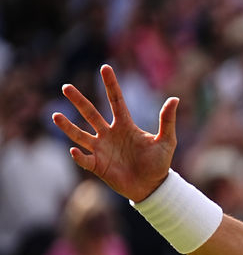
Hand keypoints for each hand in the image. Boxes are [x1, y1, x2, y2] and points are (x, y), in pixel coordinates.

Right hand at [52, 65, 178, 201]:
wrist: (152, 187)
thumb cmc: (159, 163)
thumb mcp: (166, 141)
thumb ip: (167, 121)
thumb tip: (175, 99)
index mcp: (125, 126)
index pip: (116, 101)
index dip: (111, 85)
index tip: (105, 67)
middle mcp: (109, 134)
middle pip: (91, 114)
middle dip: (79, 101)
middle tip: (66, 87)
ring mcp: (101, 149)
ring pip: (80, 135)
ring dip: (68, 127)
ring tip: (56, 116)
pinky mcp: (97, 165)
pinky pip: (84, 159)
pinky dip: (78, 156)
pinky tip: (74, 150)